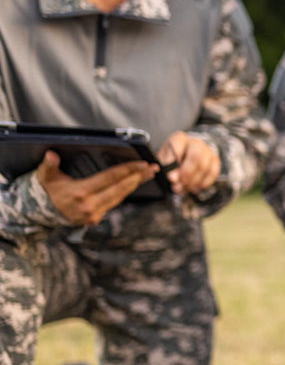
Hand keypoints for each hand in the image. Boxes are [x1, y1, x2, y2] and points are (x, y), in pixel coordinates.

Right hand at [36, 150, 157, 224]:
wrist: (42, 212)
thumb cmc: (49, 190)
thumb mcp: (45, 176)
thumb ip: (49, 165)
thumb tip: (51, 154)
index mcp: (79, 193)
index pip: (110, 178)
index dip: (128, 170)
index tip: (142, 163)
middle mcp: (88, 205)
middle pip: (120, 188)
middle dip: (138, 177)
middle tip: (153, 168)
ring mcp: (93, 214)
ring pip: (120, 197)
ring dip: (135, 185)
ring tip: (148, 174)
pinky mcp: (95, 219)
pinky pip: (114, 203)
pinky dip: (125, 192)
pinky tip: (134, 184)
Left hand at [158, 131, 219, 194]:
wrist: (186, 154)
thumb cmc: (171, 158)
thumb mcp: (163, 159)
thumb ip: (165, 168)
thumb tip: (173, 179)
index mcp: (179, 139)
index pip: (177, 148)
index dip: (173, 163)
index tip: (171, 178)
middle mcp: (195, 142)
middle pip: (195, 158)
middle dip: (186, 175)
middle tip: (178, 187)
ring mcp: (207, 151)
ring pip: (204, 167)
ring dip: (193, 182)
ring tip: (184, 188)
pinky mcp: (215, 160)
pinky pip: (213, 173)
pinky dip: (203, 183)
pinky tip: (194, 187)